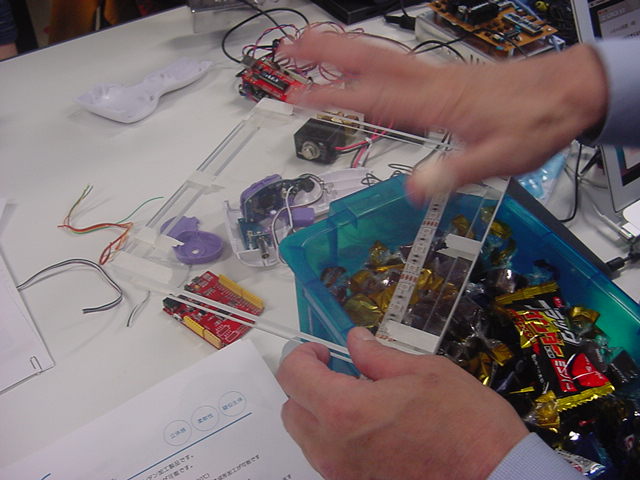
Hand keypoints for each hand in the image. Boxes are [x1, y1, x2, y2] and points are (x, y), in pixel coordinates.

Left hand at [277, 327, 528, 479]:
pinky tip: (373, 430)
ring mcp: (343, 476)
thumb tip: (354, 341)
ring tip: (361, 402)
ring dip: (320, 414)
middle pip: (292, 410)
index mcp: (344, 410)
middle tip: (340, 373)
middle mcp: (333, 448)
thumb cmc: (465, 422)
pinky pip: (330, 460)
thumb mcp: (425, 371)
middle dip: (308, 385)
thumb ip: (377, 355)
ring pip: (308, 439)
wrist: (495, 479)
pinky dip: (337, 440)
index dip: (303, 355)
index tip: (324, 350)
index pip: (293, 375)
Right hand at [279, 33, 606, 202]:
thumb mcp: (498, 159)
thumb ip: (454, 172)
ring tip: (308, 46)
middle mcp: (429, 83)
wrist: (568, 91)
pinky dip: (367, 57)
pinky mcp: (444, 77)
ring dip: (341, 49)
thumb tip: (413, 188)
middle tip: (288, 50)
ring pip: (380, 56)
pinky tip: (361, 65)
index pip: (372, 97)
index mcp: (435, 103)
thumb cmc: (534, 123)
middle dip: (324, 52)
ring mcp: (436, 76)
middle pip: (368, 60)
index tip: (297, 95)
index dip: (331, 96)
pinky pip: (396, 62)